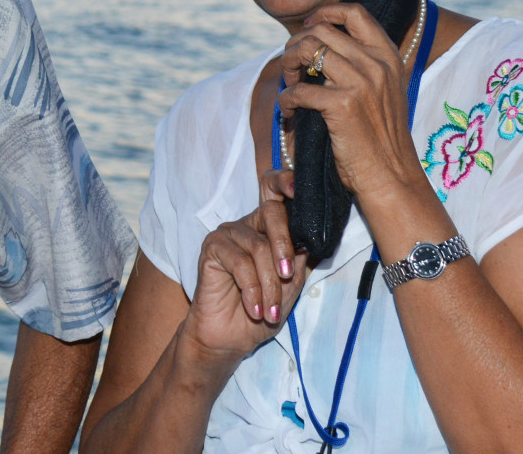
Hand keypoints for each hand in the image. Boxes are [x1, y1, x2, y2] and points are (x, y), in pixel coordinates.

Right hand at [181, 168, 308, 363]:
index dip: (285, 182)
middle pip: (271, 212)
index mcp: (268, 229)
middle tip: (287, 276)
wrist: (230, 340)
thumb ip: (298, 259)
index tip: (298, 188)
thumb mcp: (290, 287)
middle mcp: (248, 225)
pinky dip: (252, 288)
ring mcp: (228, 235)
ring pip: (258, 246)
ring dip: (269, 283)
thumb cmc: (261, 311)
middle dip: (284, 244)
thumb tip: (311, 237)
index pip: (275, 192)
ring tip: (270, 309)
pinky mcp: (211, 248)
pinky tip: (254, 308)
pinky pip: (239, 262)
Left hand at [277, 2, 423, 200]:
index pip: (355, 12)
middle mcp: (377, 63)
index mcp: (388, 56)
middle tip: (291, 67)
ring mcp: (361, 81)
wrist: (392, 176)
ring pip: (306, 50)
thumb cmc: (381, 138)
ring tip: (288, 84)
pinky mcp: (342, 104)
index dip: (325, 13)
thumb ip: (363, 66)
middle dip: (296, 45)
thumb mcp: (383, 91)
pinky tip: (288, 111)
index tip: (307, 28)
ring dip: (288, 66)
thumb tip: (319, 45)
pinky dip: (285, 99)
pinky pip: (298, 89)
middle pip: (321, 30)